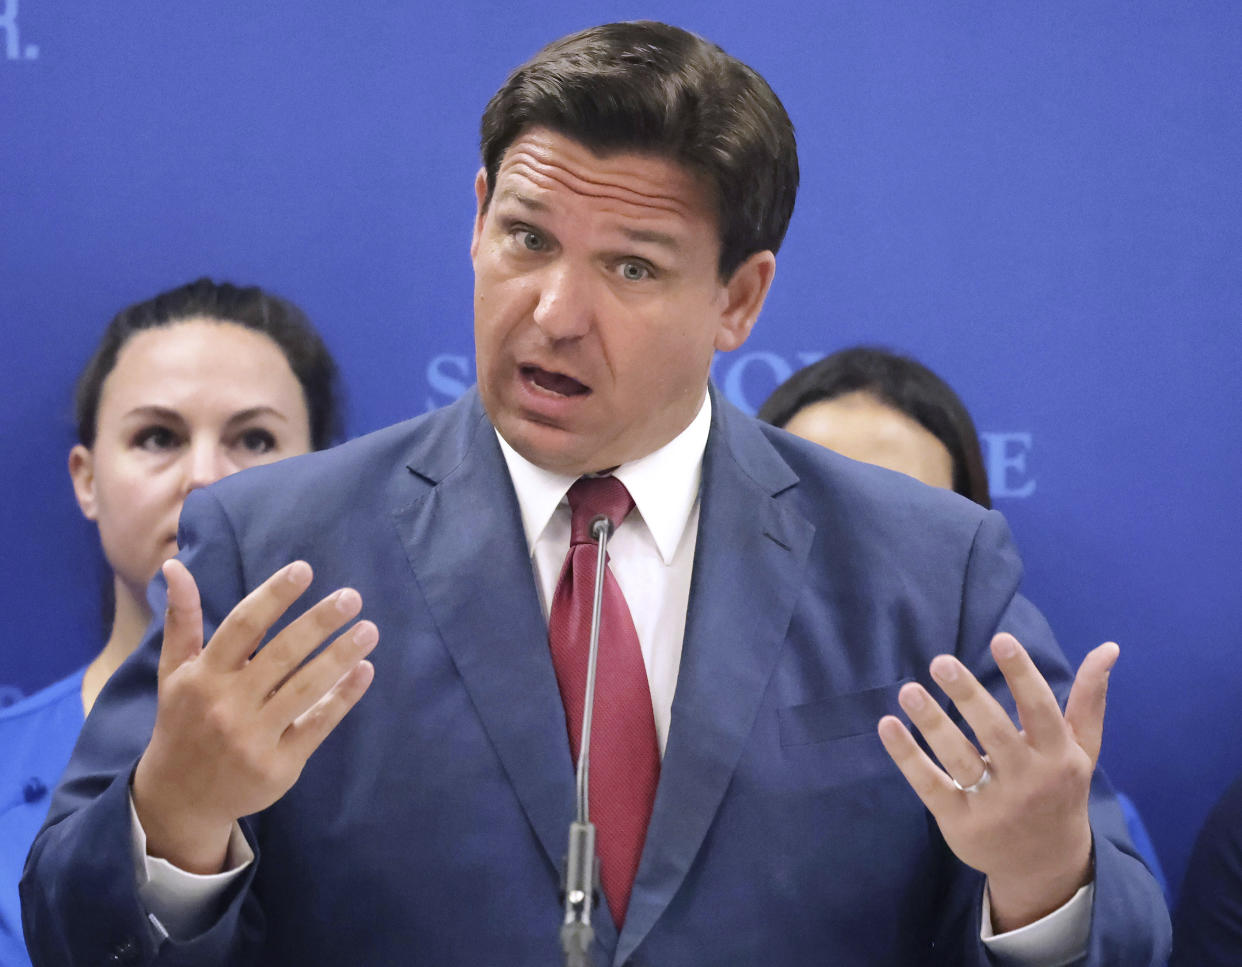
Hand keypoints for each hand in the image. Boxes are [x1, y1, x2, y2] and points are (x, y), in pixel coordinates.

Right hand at [132, 559, 377, 873]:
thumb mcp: (174, 672)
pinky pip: (318, 725)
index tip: (304, 569)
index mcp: (203, 677)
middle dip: (319, 622)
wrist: (179, 799)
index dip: (273, 596)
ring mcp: (254, 738)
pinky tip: (365, 670)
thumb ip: (182, 619)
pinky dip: (343, 697)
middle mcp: (227, 705)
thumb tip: (177, 566)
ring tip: (369, 630)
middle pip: (281, 654)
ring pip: (304, 688)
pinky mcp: (278, 765)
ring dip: (340, 656)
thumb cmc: (183, 722)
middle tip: (352, 596)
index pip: (242, 626)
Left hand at [877, 633, 1118, 931]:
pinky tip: (887, 725)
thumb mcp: (1081, 749)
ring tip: (908, 691)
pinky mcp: (960, 822)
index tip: (1000, 639)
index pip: (1040, 709)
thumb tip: (1108, 648)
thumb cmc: (1060, 791)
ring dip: (933, 723)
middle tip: (940, 661)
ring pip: (960, 759)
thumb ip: (1089, 699)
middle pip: (995, 732)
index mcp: (1058, 757)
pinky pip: (930, 785)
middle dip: (968, 695)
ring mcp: (993, 804)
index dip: (1022, 674)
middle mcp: (1028, 780)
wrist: (1046, 865)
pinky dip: (907, 756)